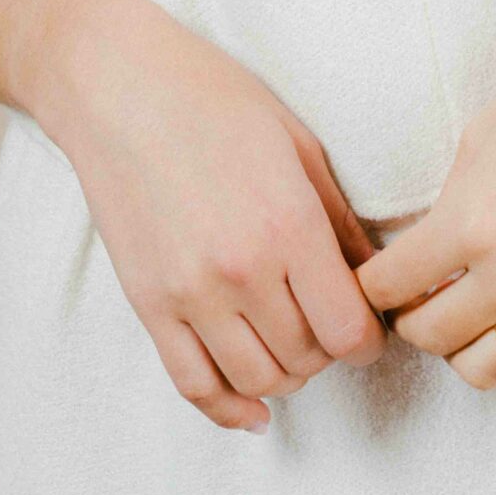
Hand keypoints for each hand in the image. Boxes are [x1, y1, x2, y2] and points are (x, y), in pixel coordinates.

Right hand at [39, 0, 388, 431]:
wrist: (118, 86)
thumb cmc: (215, 100)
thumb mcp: (299, 145)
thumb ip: (341, 221)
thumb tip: (377, 277)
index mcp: (288, 226)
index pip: (348, 332)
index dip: (370, 339)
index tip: (370, 324)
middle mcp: (240, 272)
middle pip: (306, 360)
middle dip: (329, 351)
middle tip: (329, 322)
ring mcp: (188, 294)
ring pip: (257, 381)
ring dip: (286, 375)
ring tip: (291, 341)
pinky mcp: (148, 304)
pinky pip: (193, 385)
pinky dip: (228, 409)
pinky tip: (251, 406)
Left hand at [353, 0, 495, 390]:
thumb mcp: (480, 139)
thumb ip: (447, 205)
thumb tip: (423, 249)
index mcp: (471, 224)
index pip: (387, 287)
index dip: (372, 280)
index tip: (376, 273)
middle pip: (427, 336)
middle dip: (409, 316)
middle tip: (413, 293)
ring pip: (481, 369)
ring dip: (459, 344)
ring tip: (461, 310)